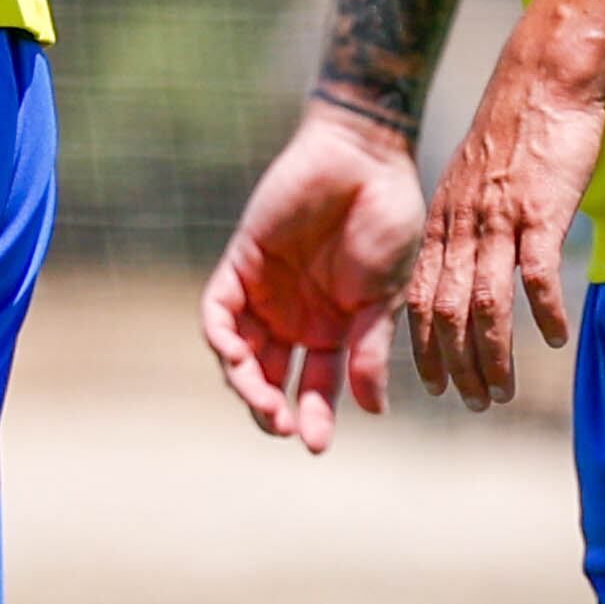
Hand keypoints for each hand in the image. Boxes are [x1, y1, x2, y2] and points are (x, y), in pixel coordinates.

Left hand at [200, 103, 426, 451]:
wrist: (363, 159)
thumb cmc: (386, 221)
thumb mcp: (383, 296)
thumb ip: (368, 349)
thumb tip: (372, 411)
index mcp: (334, 330)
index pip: (315, 387)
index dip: (314, 417)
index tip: (315, 444)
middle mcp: (295, 318)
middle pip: (270, 378)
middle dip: (272, 409)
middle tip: (283, 426)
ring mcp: (265, 293)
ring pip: (241, 354)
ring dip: (246, 384)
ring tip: (265, 403)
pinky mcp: (240, 264)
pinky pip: (218, 312)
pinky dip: (221, 338)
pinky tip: (236, 357)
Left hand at [403, 49, 603, 409]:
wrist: (542, 82)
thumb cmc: (513, 137)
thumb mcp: (471, 186)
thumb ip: (465, 230)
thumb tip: (471, 277)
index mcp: (441, 223)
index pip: (417, 299)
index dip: (423, 348)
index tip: (435, 386)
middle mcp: (461, 226)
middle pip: (445, 313)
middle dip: (455, 366)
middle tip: (475, 402)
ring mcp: (499, 219)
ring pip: (484, 303)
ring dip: (493, 354)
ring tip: (504, 390)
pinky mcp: (539, 209)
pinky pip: (536, 273)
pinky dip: (544, 311)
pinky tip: (556, 338)